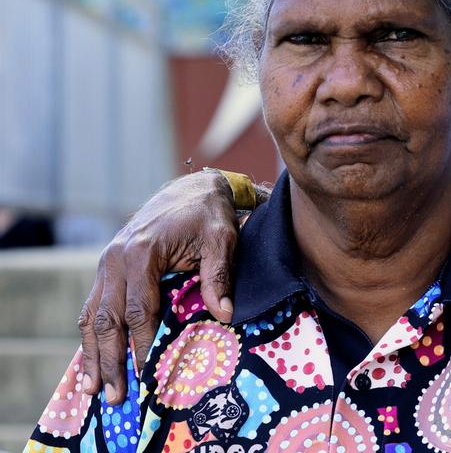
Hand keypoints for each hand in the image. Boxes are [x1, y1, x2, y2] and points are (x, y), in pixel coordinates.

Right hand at [79, 170, 244, 404]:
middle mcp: (115, 260)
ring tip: (94, 389)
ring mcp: (106, 264)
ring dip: (92, 355)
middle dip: (110, 360)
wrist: (190, 190)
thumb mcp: (221, 239)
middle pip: (107, 319)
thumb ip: (219, 276)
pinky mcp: (107, 269)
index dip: (142, 343)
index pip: (139, 309)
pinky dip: (91, 336)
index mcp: (142, 252)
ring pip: (92, 317)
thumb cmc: (208, 215)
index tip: (147, 374)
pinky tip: (91, 361)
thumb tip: (224, 315)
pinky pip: (93, 307)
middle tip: (114, 395)